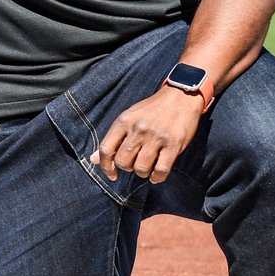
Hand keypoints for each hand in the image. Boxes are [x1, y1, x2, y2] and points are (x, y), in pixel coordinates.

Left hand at [89, 87, 204, 184]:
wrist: (180, 97)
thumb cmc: (152, 109)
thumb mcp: (128, 117)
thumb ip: (113, 138)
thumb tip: (94, 160)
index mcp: (124, 121)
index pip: (106, 149)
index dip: (106, 166)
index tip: (112, 174)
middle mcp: (138, 129)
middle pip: (123, 162)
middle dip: (128, 168)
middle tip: (135, 163)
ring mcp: (156, 137)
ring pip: (141, 168)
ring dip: (142, 173)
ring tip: (146, 167)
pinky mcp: (174, 145)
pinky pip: (161, 170)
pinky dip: (157, 177)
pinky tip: (156, 175)